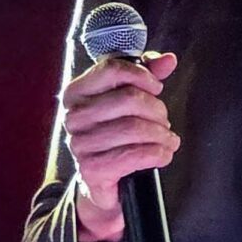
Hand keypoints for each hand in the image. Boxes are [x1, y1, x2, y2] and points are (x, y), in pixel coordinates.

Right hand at [61, 52, 178, 241]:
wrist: (102, 182)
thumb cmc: (115, 137)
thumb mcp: (127, 101)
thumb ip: (146, 76)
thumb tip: (168, 60)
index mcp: (77, 93)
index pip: (112, 69)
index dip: (142, 76)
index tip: (156, 88)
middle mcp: (73, 116)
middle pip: (128, 98)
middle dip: (156, 110)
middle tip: (164, 121)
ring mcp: (79, 144)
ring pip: (135, 127)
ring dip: (161, 135)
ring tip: (167, 140)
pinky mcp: (91, 169)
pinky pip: (135, 155)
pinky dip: (157, 154)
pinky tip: (163, 154)